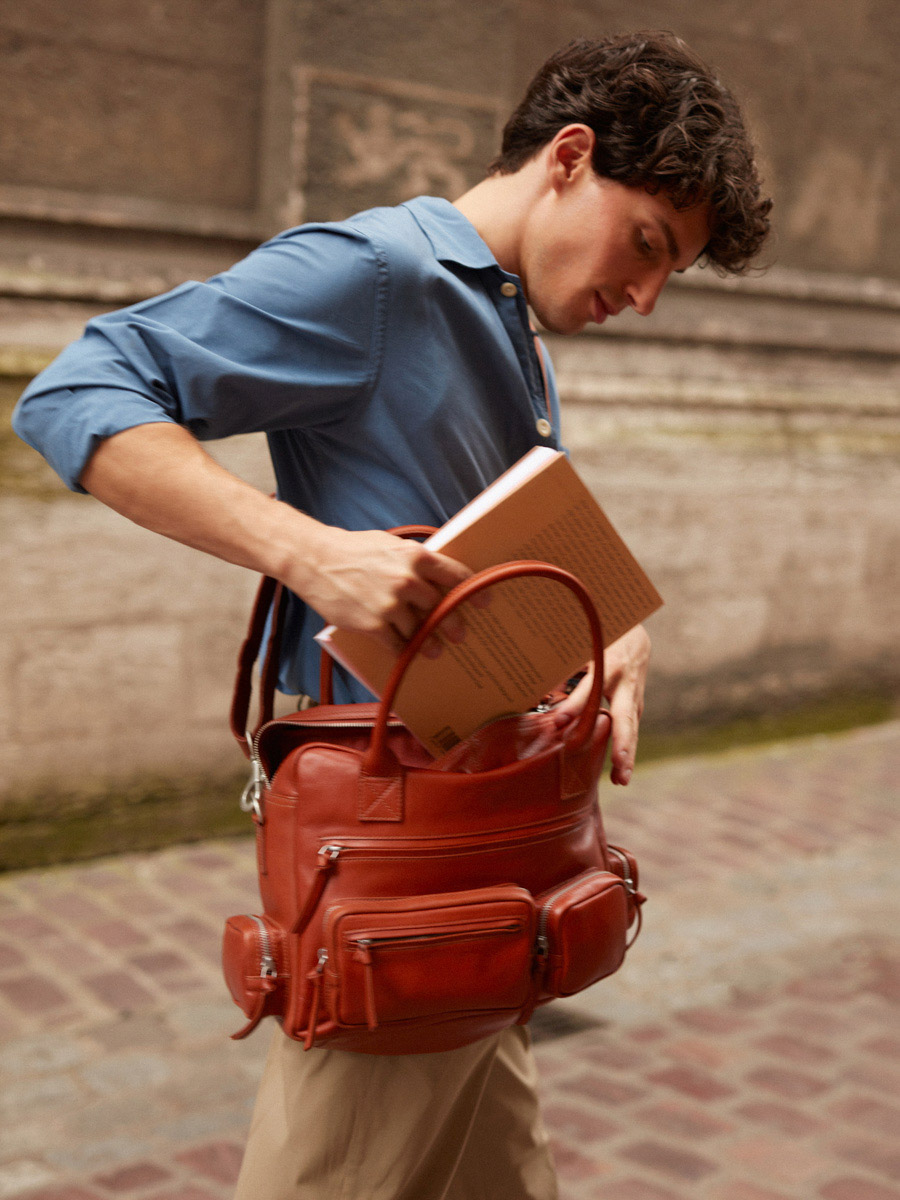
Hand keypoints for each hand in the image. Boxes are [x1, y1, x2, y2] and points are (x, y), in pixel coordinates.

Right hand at [293, 526, 472, 653]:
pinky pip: (397, 644)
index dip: (473, 591)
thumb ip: (415, 559)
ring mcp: (391, 605)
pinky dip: (404, 650)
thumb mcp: (390, 544)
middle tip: (460, 633)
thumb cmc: (352, 549)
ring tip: (434, 649)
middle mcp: (407, 581)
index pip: (456, 576)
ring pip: (420, 630)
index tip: (485, 601)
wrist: (315, 560)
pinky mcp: (374, 625)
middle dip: (452, 623)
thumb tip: (438, 572)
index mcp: (416, 556)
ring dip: (429, 642)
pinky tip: (407, 652)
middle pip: (442, 608)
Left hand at [549, 624, 650, 785]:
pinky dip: (626, 754)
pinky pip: (630, 733)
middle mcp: (624, 684)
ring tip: (620, 780)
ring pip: (631, 730)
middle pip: (623, 716)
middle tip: (618, 763)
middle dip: (621, 741)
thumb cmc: (602, 641)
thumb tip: (536, 687)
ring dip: (627, 755)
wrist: (635, 639)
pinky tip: (619, 776)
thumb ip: (565, 665)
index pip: (590, 689)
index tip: (559, 722)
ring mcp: (633, 698)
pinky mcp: (635, 708)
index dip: (575, 705)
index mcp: (608, 665)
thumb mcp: (583, 645)